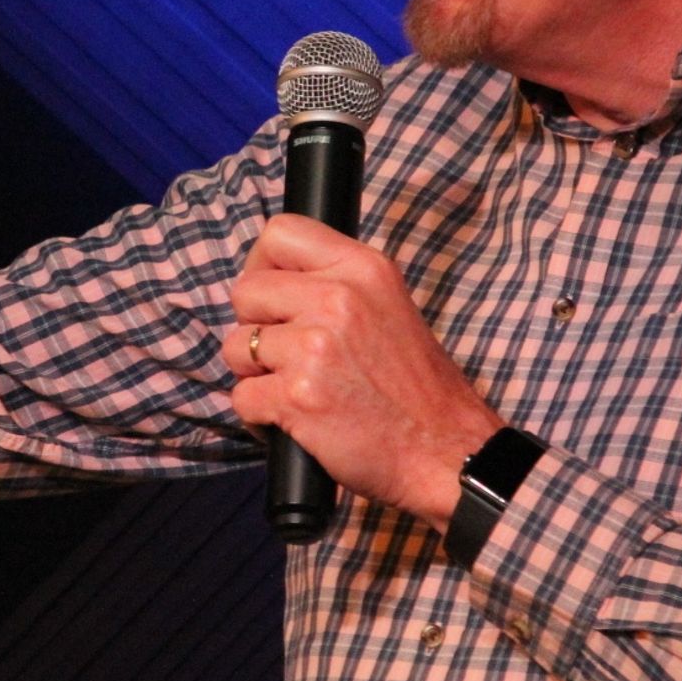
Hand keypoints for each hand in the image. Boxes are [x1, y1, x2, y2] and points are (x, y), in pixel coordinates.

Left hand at [224, 213, 502, 531]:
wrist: (445, 448)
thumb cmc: (416, 386)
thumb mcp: (389, 305)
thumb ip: (336, 284)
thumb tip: (271, 278)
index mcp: (364, 268)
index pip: (281, 232)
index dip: (263, 264)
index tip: (272, 294)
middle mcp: (339, 297)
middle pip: (246, 290)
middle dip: (255, 325)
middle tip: (288, 352)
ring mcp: (316, 346)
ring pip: (236, 346)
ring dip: (255, 374)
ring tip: (296, 387)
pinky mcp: (298, 395)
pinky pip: (240, 398)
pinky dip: (259, 417)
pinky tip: (295, 420)